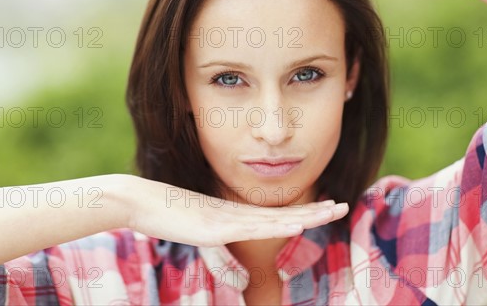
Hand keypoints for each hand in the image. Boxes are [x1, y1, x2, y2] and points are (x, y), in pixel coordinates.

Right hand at [124, 175, 348, 246]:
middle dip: (316, 211)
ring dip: (306, 216)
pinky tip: (297, 224)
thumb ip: (223, 259)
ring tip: (332, 211)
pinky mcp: (217, 227)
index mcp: (237, 216)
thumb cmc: (170, 218)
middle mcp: (239, 214)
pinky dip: (278, 225)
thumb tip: (240, 282)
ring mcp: (229, 219)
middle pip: (284, 213)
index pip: (278, 215)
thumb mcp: (202, 241)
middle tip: (344, 205)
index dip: (304, 212)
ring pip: (276, 218)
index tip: (328, 209)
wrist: (143, 202)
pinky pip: (253, 228)